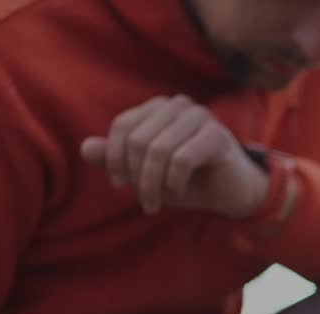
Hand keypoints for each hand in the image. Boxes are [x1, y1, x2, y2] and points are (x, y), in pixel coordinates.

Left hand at [80, 95, 268, 218]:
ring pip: (158, 150)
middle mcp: (178, 105)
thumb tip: (85, 148)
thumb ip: (116, 159)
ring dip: (153, 184)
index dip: (113, 157)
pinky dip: (174, 181)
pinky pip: (181, 159)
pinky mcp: (216, 136)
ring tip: (157, 202)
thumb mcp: (147, 173)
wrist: (233, 193)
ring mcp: (200, 117)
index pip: (123, 126)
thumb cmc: (189, 181)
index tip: (118, 185)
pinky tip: (178, 191)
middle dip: (136, 176)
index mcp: (159, 108)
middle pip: (138, 139)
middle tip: (144, 200)